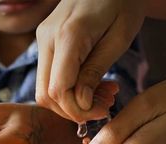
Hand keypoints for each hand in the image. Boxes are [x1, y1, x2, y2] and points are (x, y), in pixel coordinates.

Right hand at [36, 0, 145, 121]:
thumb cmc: (122, 2)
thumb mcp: (119, 38)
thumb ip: (96, 71)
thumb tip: (81, 104)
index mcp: (68, 36)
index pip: (58, 90)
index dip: (78, 110)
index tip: (102, 111)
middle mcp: (47, 38)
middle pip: (46, 95)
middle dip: (74, 110)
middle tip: (103, 106)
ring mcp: (43, 40)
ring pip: (45, 90)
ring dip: (72, 102)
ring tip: (102, 96)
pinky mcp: (46, 42)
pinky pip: (51, 78)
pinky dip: (69, 90)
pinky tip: (92, 85)